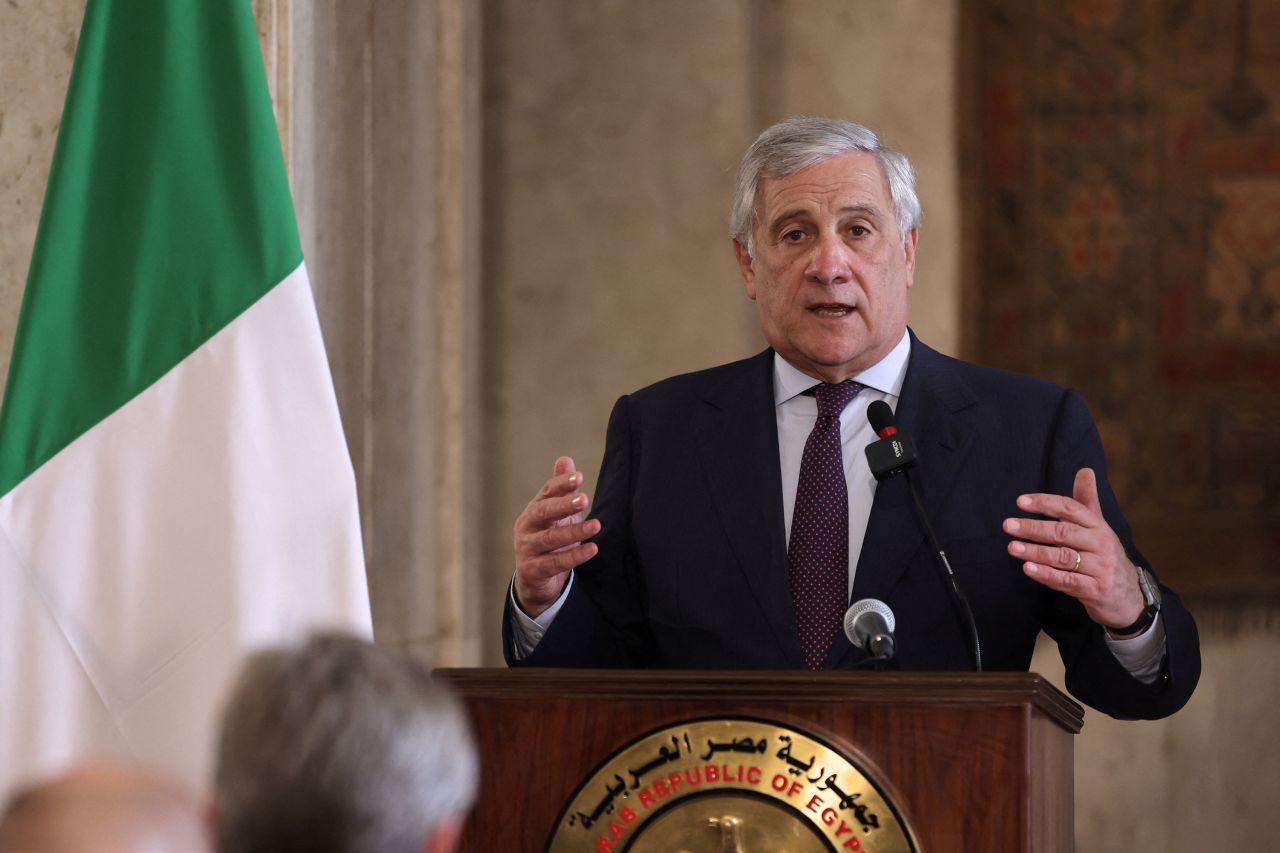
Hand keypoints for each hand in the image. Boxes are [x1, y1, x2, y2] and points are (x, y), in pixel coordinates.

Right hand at [512, 456, 600, 617]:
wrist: (534, 579)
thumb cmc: (548, 540)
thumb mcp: (556, 515)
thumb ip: (561, 490)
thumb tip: (565, 460)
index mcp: (534, 510)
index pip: (546, 493)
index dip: (561, 484)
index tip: (579, 477)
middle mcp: (526, 527)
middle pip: (543, 512)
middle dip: (564, 505)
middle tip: (585, 499)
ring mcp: (527, 549)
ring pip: (550, 538)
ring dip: (574, 532)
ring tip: (596, 525)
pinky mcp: (532, 570)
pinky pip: (555, 563)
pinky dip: (574, 557)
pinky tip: (592, 549)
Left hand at [1003, 468, 1144, 631]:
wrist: (1129, 596)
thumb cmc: (1105, 556)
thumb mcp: (1099, 527)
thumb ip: (1087, 501)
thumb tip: (1085, 470)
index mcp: (1099, 526)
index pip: (1070, 508)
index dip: (1045, 503)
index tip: (1020, 501)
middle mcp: (1101, 544)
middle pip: (1063, 532)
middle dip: (1033, 527)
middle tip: (1008, 525)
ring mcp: (1100, 568)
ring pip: (1063, 557)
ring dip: (1035, 551)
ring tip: (1012, 547)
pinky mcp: (1095, 589)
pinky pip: (1067, 581)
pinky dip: (1046, 575)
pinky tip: (1028, 569)